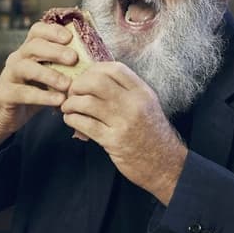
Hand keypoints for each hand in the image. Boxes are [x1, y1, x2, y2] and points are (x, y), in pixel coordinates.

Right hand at [0, 22, 76, 150]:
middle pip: (33, 46)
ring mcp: (8, 75)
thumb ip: (66, 68)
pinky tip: (58, 101)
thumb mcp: (51, 77)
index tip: (70, 37)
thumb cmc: (36, 93)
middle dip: (54, 50)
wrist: (9, 116)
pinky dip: (42, 96)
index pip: (37, 31)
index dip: (52, 31)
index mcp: (29, 50)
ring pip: (26, 67)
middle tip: (74, 58)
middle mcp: (17, 58)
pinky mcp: (5, 94)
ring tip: (67, 84)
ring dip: (48, 74)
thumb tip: (96, 61)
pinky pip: (22, 93)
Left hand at [59, 63, 187, 204]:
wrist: (165, 163)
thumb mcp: (147, 105)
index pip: (115, 69)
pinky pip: (85, 123)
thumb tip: (95, 79)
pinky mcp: (113, 141)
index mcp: (142, 92)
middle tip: (72, 93)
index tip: (85, 77)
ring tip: (68, 107)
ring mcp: (124, 122)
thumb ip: (127, 91)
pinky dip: (72, 119)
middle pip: (97, 82)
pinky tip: (71, 120)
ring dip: (71, 103)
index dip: (94, 69)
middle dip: (78, 85)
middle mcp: (134, 104)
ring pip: (87, 102)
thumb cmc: (152, 134)